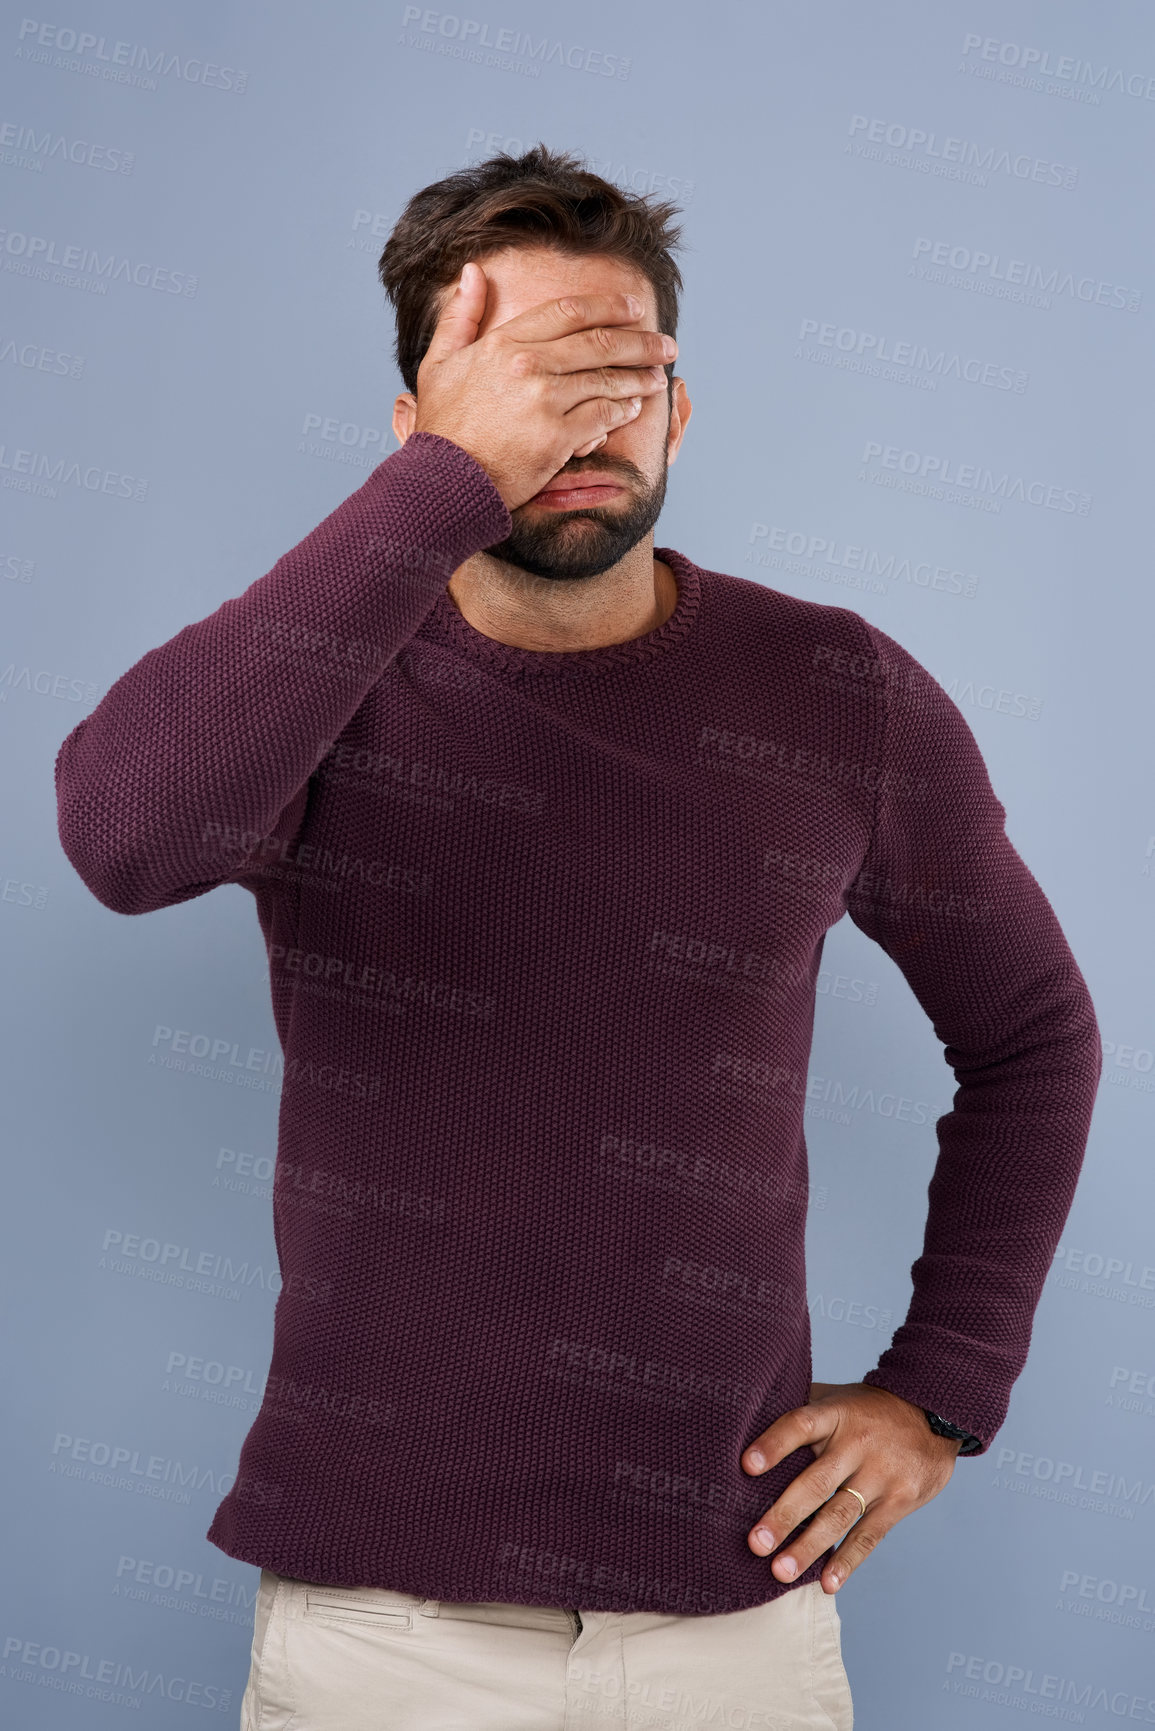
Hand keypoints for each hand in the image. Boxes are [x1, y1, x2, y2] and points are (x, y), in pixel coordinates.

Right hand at [412, 260, 675, 508]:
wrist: (444, 482)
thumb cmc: (442, 427)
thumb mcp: (439, 363)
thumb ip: (460, 316)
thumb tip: (473, 271)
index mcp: (504, 343)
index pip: (569, 313)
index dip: (608, 307)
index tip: (633, 307)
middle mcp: (528, 365)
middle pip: (599, 343)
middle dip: (640, 342)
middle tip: (665, 344)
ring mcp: (544, 401)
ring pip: (607, 380)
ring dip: (639, 377)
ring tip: (657, 376)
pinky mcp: (557, 438)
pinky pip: (602, 417)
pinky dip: (623, 410)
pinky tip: (634, 407)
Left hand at [740, 1381, 963, 1593]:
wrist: (933, 1412)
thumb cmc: (868, 1409)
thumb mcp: (837, 1398)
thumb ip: (802, 1410)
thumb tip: (746, 1420)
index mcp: (836, 1415)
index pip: (800, 1425)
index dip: (774, 1444)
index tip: (746, 1466)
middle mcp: (857, 1445)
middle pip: (816, 1482)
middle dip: (784, 1515)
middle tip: (756, 1543)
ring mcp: (880, 1475)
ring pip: (839, 1516)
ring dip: (809, 1547)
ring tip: (780, 1571)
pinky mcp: (899, 1501)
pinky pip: (869, 1535)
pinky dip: (847, 1561)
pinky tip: (827, 1584)